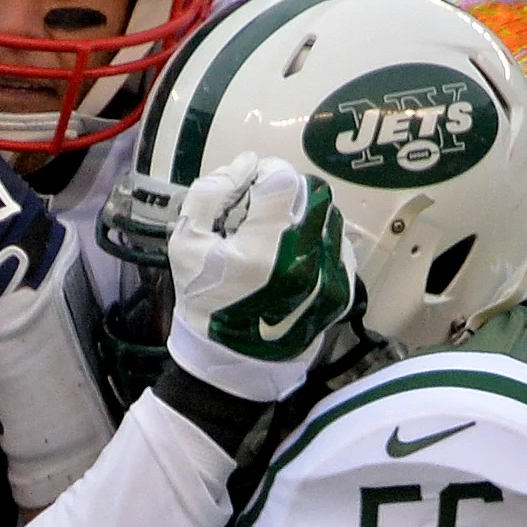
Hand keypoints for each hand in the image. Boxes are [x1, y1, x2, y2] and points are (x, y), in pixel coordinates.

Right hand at [165, 153, 355, 401]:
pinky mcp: (341, 291)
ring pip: (331, 215)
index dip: (263, 170)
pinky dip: (319, 239)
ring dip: (306, 212)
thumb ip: (208, 194)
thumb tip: (243, 165)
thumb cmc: (203, 302)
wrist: (231, 361)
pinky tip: (295, 254)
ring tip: (279, 231)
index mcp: (263, 248)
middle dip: (288, 188)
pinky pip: (339, 245)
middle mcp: (304, 260)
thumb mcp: (185, 245)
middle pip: (315, 192)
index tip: (249, 183)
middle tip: (264, 204)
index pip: (282, 179)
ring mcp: (328, 277)